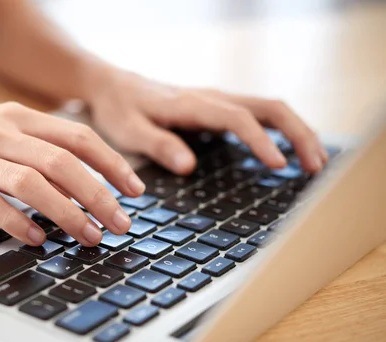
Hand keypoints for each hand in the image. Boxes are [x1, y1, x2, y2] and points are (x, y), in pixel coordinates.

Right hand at [0, 102, 144, 245]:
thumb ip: (37, 150)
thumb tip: (86, 186)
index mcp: (16, 117)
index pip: (77, 137)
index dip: (112, 164)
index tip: (135, 190)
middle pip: (62, 163)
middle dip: (99, 196)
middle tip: (120, 224)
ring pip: (31, 184)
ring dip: (67, 214)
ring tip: (89, 237)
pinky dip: (18, 223)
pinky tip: (37, 240)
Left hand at [86, 68, 327, 173]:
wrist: (113, 86)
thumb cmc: (119, 110)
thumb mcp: (129, 131)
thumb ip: (158, 146)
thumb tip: (188, 166)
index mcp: (193, 104)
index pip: (238, 119)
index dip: (262, 141)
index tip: (280, 166)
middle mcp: (212, 98)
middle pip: (270, 107)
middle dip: (298, 133)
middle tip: (318, 166)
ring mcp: (218, 102)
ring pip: (271, 108)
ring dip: (298, 131)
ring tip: (317, 162)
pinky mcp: (218, 109)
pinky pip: (260, 115)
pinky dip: (283, 130)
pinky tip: (291, 151)